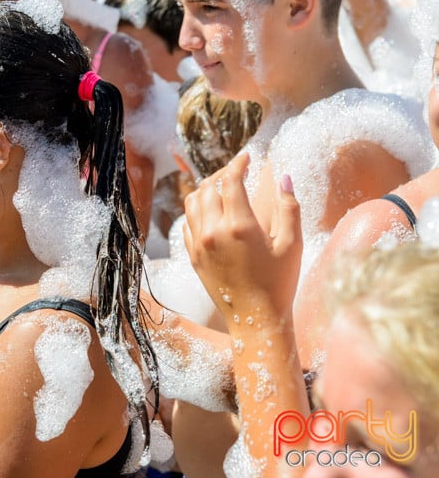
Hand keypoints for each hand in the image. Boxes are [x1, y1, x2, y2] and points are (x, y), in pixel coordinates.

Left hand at [182, 153, 301, 326]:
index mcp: (239, 226)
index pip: (230, 181)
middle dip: (222, 174)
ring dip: (206, 189)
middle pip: (208, 187)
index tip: (246, 158)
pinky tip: (211, 210)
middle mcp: (213, 231)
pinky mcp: (193, 255)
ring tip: (222, 187)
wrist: (255, 319)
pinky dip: (196, 209)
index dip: (238, 164)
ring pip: (193, 202)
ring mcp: (199, 244)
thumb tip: (285, 178)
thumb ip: (289, 207)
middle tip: (237, 171)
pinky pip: (187, 222)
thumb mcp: (291, 244)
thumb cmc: (279, 282)